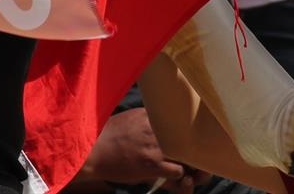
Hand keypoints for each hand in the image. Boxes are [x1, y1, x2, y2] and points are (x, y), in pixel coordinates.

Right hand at [74, 107, 198, 191]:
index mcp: (154, 114)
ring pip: (189, 157)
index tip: (197, 139)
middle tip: (200, 160)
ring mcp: (157, 146)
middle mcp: (159, 127)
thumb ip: (151, 120)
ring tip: (192, 173)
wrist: (93, 151)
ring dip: (192, 167)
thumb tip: (166, 125)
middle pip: (192, 137)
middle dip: (199, 150)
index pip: (184, 119)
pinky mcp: (153, 165)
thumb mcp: (132, 118)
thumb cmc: (109, 135)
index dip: (193, 132)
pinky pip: (179, 172)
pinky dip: (180, 177)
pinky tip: (174, 178)